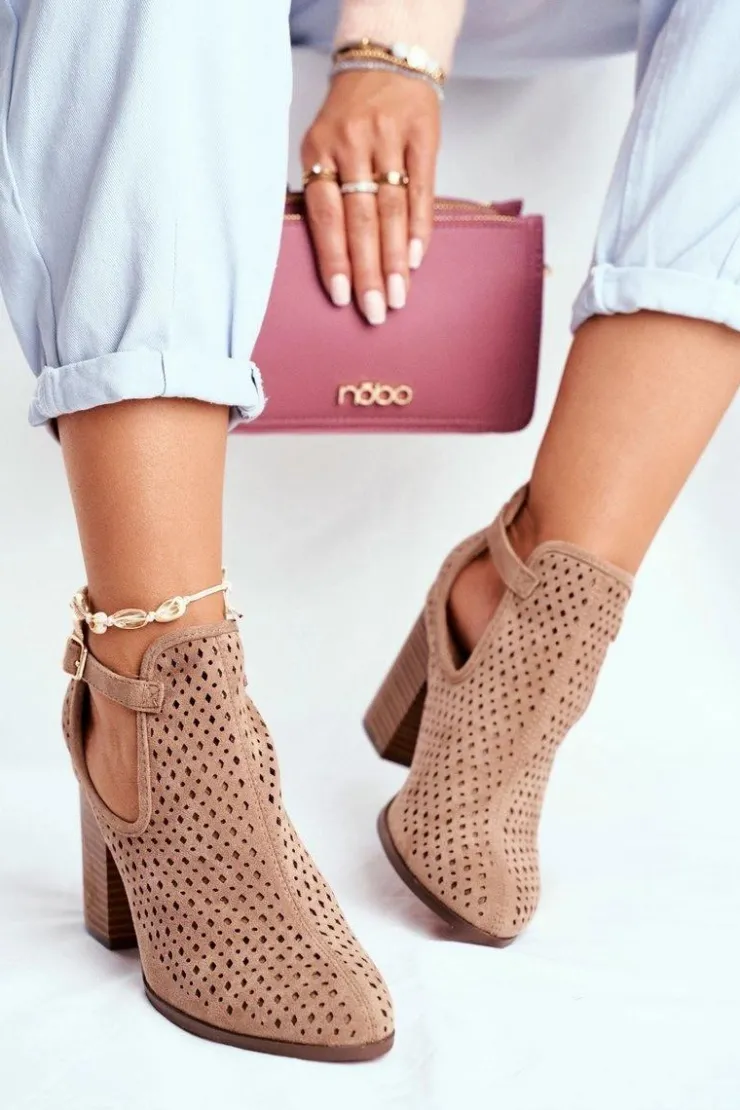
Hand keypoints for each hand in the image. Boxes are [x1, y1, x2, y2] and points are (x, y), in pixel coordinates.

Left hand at [300, 70, 440, 323]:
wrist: (387, 60)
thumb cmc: (351, 117)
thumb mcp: (324, 145)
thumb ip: (327, 194)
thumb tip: (336, 260)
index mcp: (319, 149)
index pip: (324, 214)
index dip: (334, 257)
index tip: (341, 297)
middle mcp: (351, 142)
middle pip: (360, 219)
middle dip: (368, 271)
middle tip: (376, 311)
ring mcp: (388, 137)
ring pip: (392, 210)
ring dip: (396, 259)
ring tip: (398, 295)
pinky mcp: (422, 135)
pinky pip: (422, 189)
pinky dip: (420, 227)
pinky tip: (418, 259)